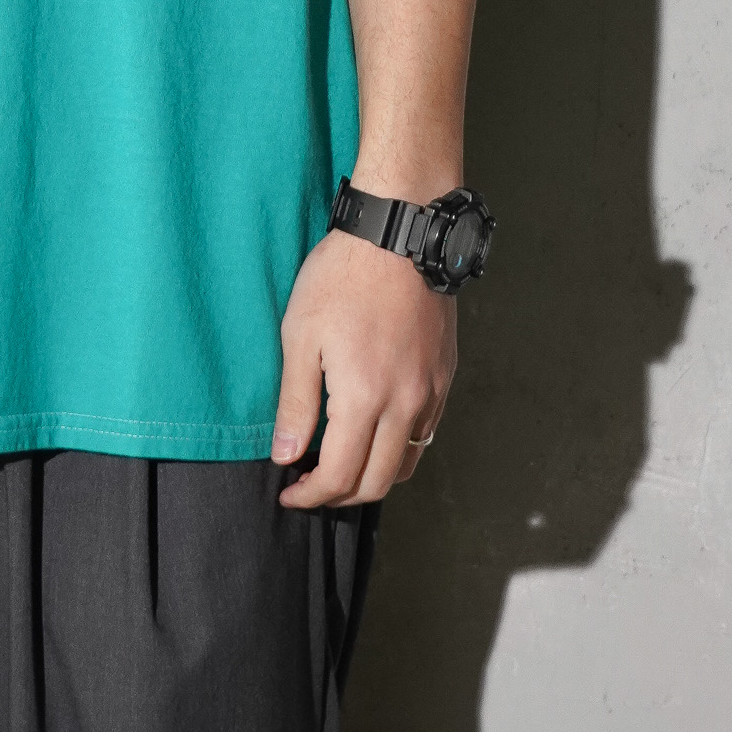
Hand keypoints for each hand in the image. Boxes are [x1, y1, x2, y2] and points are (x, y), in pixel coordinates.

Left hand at [270, 228, 456, 507]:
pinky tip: (372, 432)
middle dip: (340, 497)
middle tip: (310, 487)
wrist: (400, 234)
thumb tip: (287, 455)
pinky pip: (425, 432)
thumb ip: (295, 403)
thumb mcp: (300, 336)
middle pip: (377, 482)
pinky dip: (397, 449)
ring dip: (372, 477)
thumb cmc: (342, 278)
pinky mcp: (445, 376)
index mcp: (364, 398)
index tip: (288, 493)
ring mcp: (432, 391)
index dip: (310, 496)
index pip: (340, 476)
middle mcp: (406, 404)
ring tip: (339, 464)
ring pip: (406, 462)